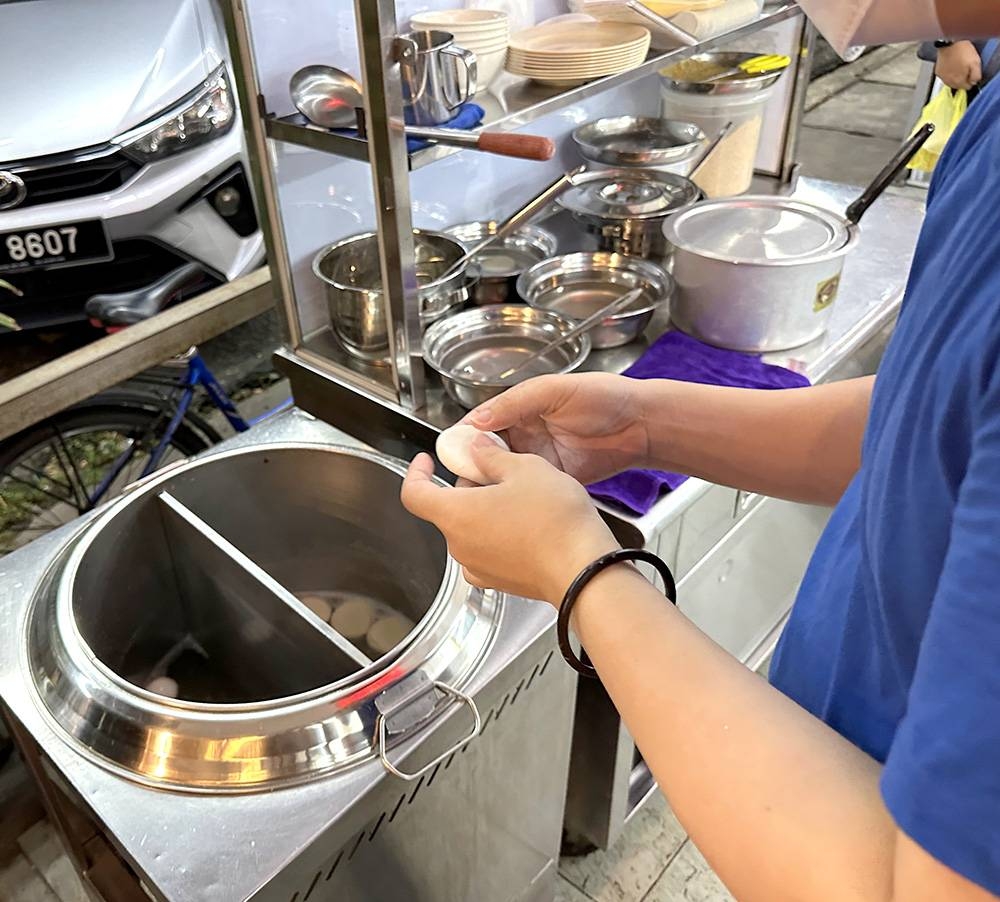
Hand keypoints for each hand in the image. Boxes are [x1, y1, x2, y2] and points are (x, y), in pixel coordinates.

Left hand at [401, 437, 619, 604]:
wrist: (584, 570)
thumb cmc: (555, 521)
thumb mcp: (524, 469)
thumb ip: (491, 456)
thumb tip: (477, 447)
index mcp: (456, 515)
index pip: (414, 494)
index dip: (416, 473)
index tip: (426, 462)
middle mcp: (460, 546)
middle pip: (448, 509)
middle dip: (468, 487)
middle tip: (498, 470)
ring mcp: (479, 567)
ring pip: (470, 529)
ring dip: (486, 511)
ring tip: (522, 497)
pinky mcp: (500, 580)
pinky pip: (489, 550)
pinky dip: (499, 534)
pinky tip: (528, 524)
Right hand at [462, 373, 648, 484]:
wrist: (640, 426)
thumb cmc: (604, 397)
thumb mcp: (555, 389)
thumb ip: (516, 402)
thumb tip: (479, 418)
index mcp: (519, 409)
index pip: (480, 424)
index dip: (464, 438)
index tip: (450, 452)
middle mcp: (523, 435)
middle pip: (484, 453)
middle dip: (471, 465)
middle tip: (463, 478)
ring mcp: (537, 460)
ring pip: (501, 475)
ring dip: (489, 484)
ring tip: (478, 493)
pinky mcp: (552, 482)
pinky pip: (526, 491)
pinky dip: (513, 498)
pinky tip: (504, 504)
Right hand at [935, 41, 981, 89]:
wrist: (949, 42)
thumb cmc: (963, 51)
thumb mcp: (976, 62)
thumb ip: (976, 76)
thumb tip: (974, 83)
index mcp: (958, 82)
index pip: (967, 87)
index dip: (971, 79)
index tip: (971, 72)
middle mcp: (949, 82)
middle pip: (958, 85)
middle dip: (962, 78)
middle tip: (965, 68)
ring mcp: (942, 77)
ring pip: (951, 81)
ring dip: (955, 76)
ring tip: (958, 66)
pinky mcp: (938, 72)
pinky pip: (945, 75)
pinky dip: (949, 72)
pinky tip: (952, 65)